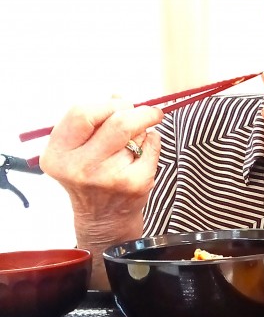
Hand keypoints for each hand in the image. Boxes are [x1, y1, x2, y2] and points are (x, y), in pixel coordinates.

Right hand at [40, 97, 162, 285]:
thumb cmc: (92, 178)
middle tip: (148, 112)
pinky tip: (143, 155)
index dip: (106, 104)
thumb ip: (94, 120)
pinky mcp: (134, 184)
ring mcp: (109, 178)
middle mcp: (80, 168)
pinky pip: (152, 147)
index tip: (121, 104)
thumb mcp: (78, 150)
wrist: (104, 221)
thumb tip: (119, 95)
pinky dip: (152, 143)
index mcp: (59, 154)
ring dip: (142, 130)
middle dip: (137, 111)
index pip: (82, 113)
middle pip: (117, 121)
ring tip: (135, 143)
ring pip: (136, 134)